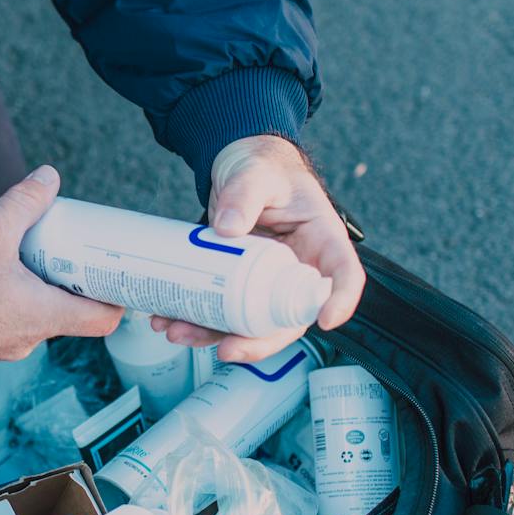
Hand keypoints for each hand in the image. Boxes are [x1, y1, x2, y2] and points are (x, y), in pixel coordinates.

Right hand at [0, 165, 123, 368]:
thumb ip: (24, 203)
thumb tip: (49, 178)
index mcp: (42, 317)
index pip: (103, 320)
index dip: (114, 297)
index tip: (110, 272)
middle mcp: (26, 339)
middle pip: (67, 312)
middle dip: (67, 280)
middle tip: (64, 249)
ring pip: (32, 314)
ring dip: (32, 287)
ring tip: (20, 253)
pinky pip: (3, 319)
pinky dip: (5, 297)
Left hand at [151, 135, 364, 362]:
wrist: (236, 166)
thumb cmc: (261, 165)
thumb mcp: (254, 173)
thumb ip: (244, 193)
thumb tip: (228, 228)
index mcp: (322, 239)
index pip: (344, 275)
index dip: (340, 301)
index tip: (326, 320)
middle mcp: (299, 267)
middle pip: (291, 318)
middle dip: (259, 342)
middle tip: (227, 349)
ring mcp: (267, 280)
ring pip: (252, 322)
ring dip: (215, 334)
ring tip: (178, 331)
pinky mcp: (239, 284)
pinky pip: (224, 310)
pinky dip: (197, 319)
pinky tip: (169, 319)